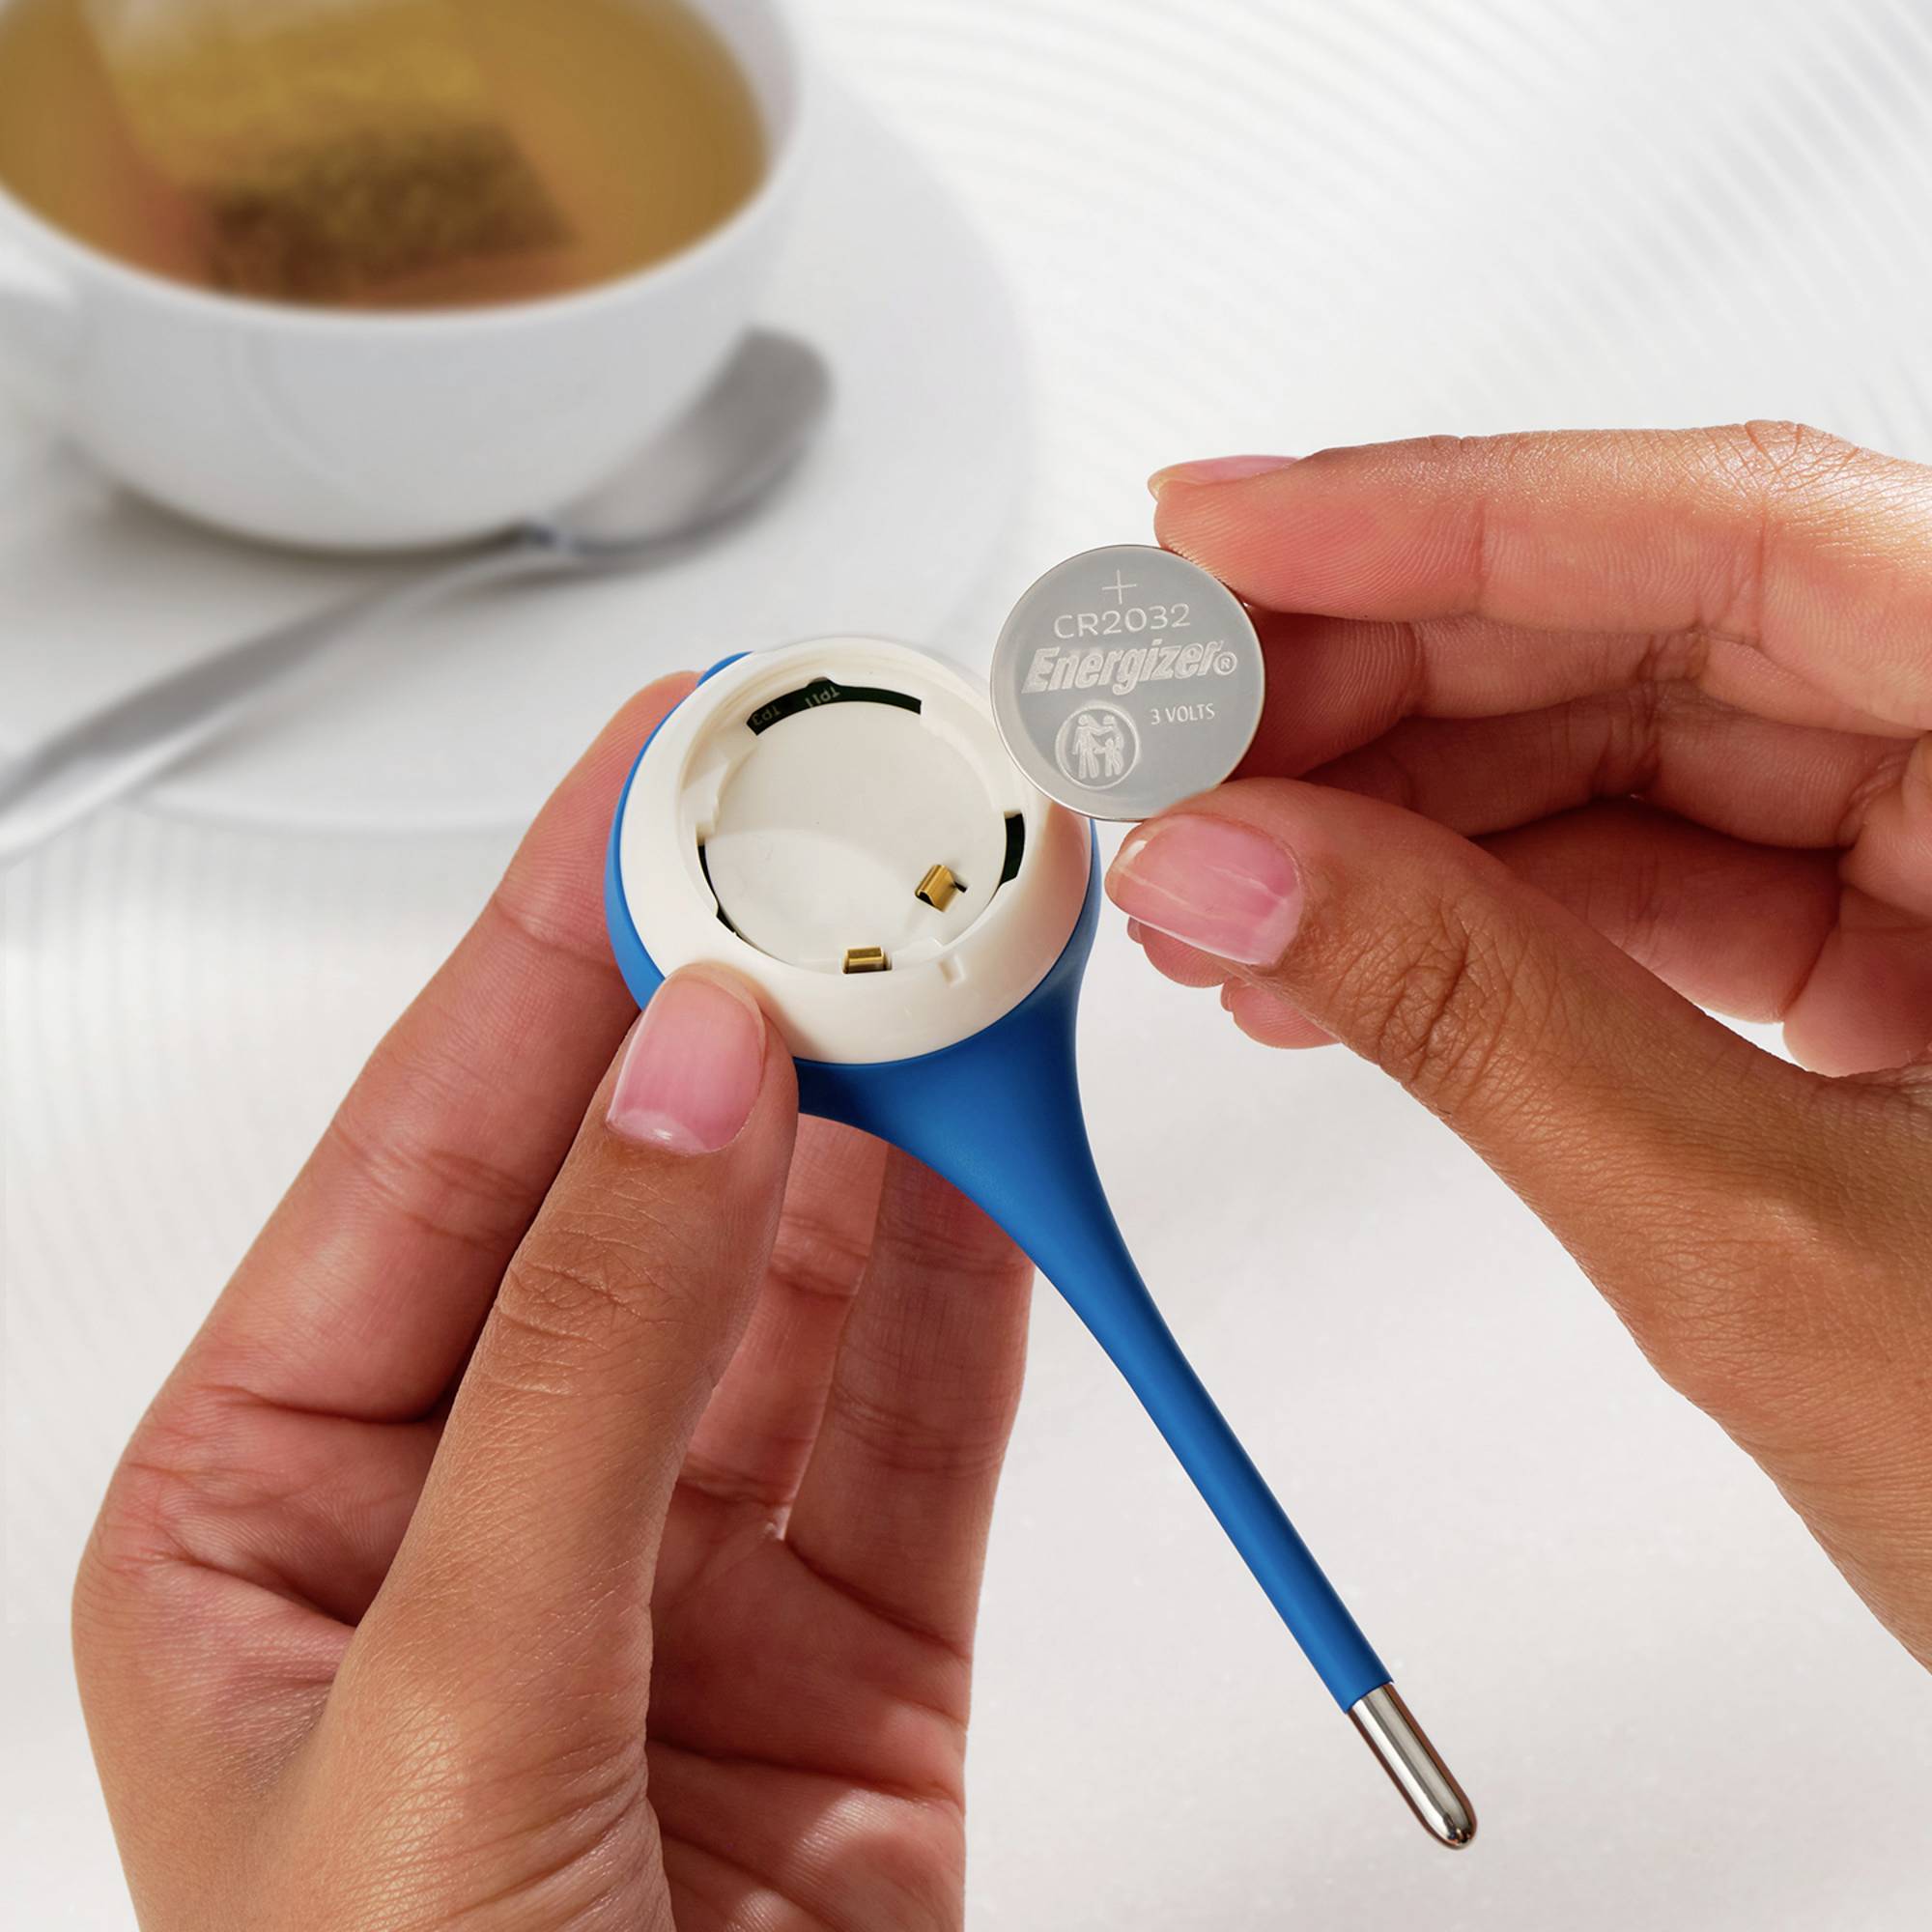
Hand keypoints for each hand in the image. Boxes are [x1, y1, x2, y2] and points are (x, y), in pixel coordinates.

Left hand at [73, 678, 1032, 1931]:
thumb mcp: (449, 1712)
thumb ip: (587, 1364)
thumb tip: (699, 1074)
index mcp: (284, 1478)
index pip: (448, 1118)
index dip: (572, 910)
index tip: (681, 751)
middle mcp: (484, 1478)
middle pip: (649, 1155)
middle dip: (766, 976)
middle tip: (866, 819)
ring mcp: (679, 1542)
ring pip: (810, 1250)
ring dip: (899, 1092)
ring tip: (973, 934)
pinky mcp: (848, 1620)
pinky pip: (930, 1389)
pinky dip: (989, 1250)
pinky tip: (1023, 1127)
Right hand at [1107, 425, 1931, 1665]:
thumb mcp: (1776, 1248)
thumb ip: (1485, 1021)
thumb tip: (1238, 868)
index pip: (1747, 541)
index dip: (1448, 521)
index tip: (1220, 543)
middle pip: (1669, 629)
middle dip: (1384, 675)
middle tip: (1174, 717)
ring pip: (1643, 752)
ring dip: (1402, 805)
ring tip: (1220, 871)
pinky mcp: (1907, 966)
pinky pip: (1663, 877)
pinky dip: (1483, 910)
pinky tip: (1335, 954)